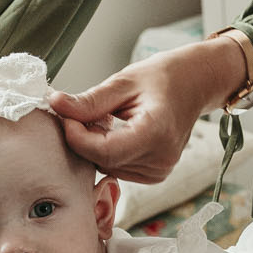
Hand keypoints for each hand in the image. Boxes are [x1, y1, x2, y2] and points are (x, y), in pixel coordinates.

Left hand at [50, 39, 244, 183]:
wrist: (196, 82)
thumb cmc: (164, 77)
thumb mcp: (124, 81)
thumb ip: (89, 100)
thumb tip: (55, 104)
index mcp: (156, 133)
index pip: (103, 151)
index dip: (77, 136)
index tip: (65, 115)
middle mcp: (161, 158)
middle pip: (103, 160)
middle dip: (83, 138)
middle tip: (81, 112)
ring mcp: (160, 170)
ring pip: (107, 166)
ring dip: (96, 145)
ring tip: (106, 118)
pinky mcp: (156, 174)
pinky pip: (118, 167)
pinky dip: (109, 151)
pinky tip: (117, 130)